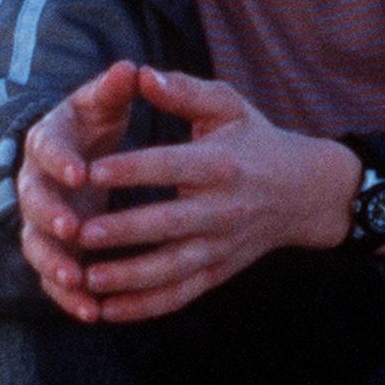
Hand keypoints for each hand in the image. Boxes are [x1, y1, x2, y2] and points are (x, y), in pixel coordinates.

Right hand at [15, 61, 139, 318]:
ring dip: (54, 263)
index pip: (45, 148)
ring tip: (78, 280)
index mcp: (48, 141)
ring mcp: (41, 219)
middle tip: (73, 228)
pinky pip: (53, 276)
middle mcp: (36, 181)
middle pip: (32, 200)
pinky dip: (68, 296)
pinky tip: (91, 312)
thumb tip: (129, 68)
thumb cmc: (98, 122)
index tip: (79, 171)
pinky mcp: (53, 248)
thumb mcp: (104, 102)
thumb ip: (114, 89)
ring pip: (37, 244)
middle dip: (50, 216)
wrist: (82, 152)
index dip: (60, 160)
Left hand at [42, 68, 358, 323]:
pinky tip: (106, 311)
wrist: (305, 192)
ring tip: (88, 278)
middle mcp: (223, 209)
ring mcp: (221, 246)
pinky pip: (180, 295)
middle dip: (125, 231)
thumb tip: (139, 73)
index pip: (171, 166)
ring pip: (174, 269)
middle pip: (170, 224)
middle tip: (80, 232)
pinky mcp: (218, 272)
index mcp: (221, 164)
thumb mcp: (228, 106)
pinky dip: (144, 307)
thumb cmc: (255, 140)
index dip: (132, 170)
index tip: (91, 170)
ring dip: (130, 278)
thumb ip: (184, 91)